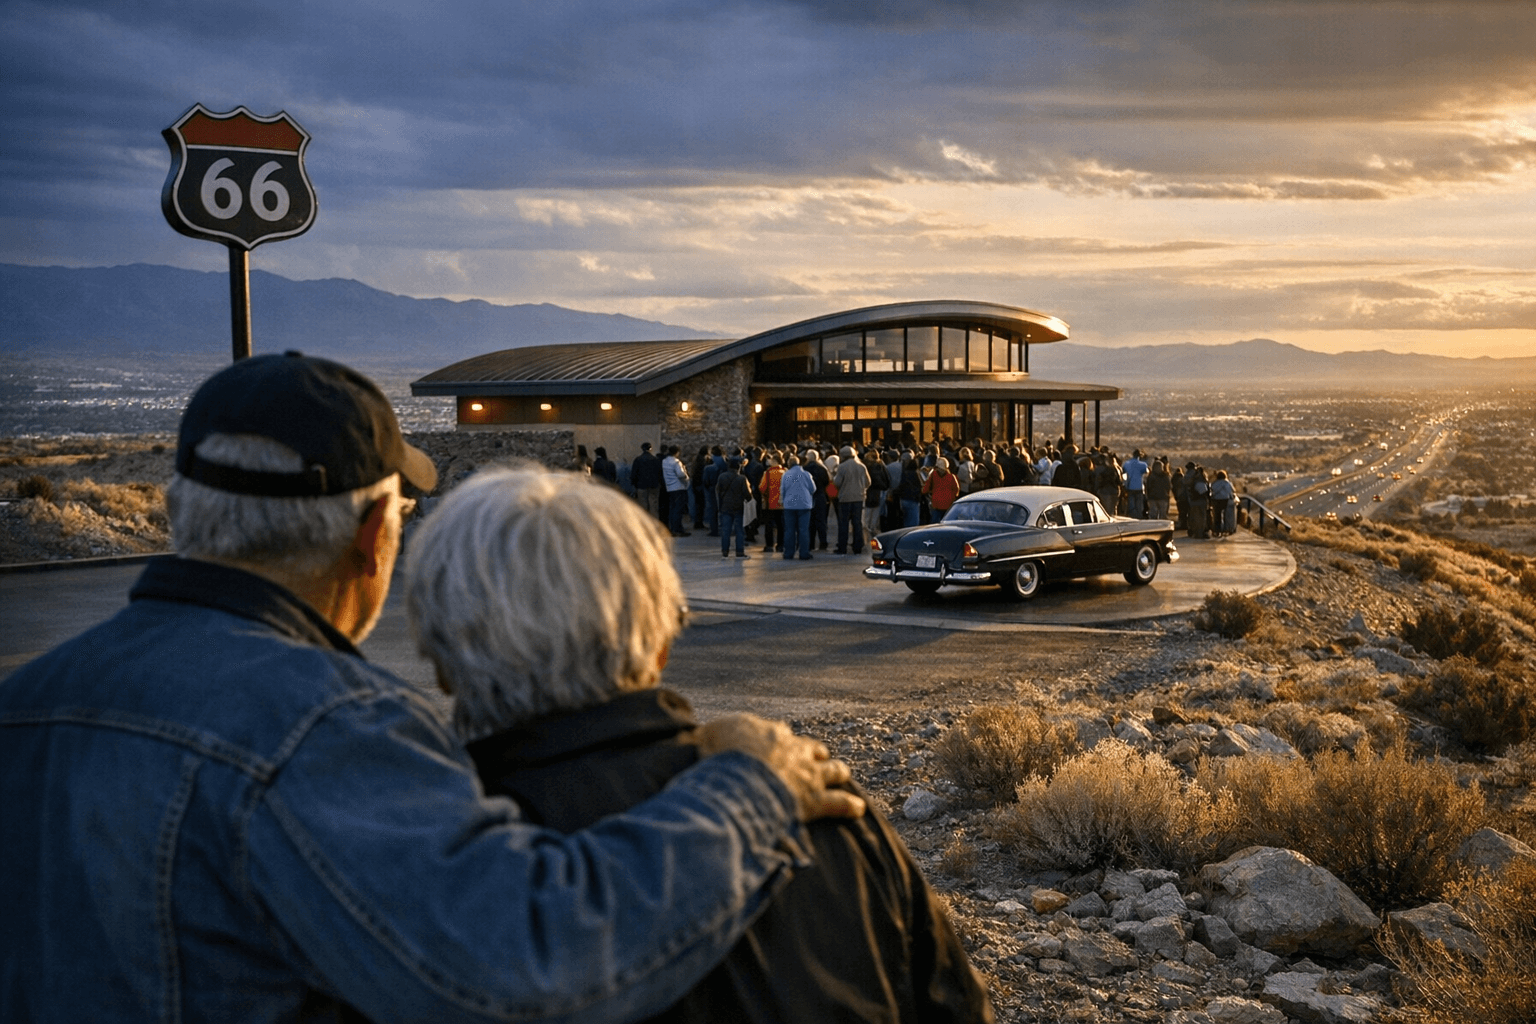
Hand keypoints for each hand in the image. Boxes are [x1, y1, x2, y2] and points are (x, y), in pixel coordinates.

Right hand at [696, 714, 864, 820]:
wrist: (738, 774)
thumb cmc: (720, 755)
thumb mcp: (711, 735)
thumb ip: (716, 735)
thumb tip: (705, 738)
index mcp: (770, 734)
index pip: (781, 734)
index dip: (782, 741)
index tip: (780, 744)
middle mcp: (794, 750)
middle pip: (811, 749)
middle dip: (814, 754)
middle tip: (815, 758)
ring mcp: (807, 773)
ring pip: (832, 769)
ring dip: (836, 772)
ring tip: (841, 774)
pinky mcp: (815, 799)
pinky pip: (839, 802)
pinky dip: (849, 806)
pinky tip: (857, 809)